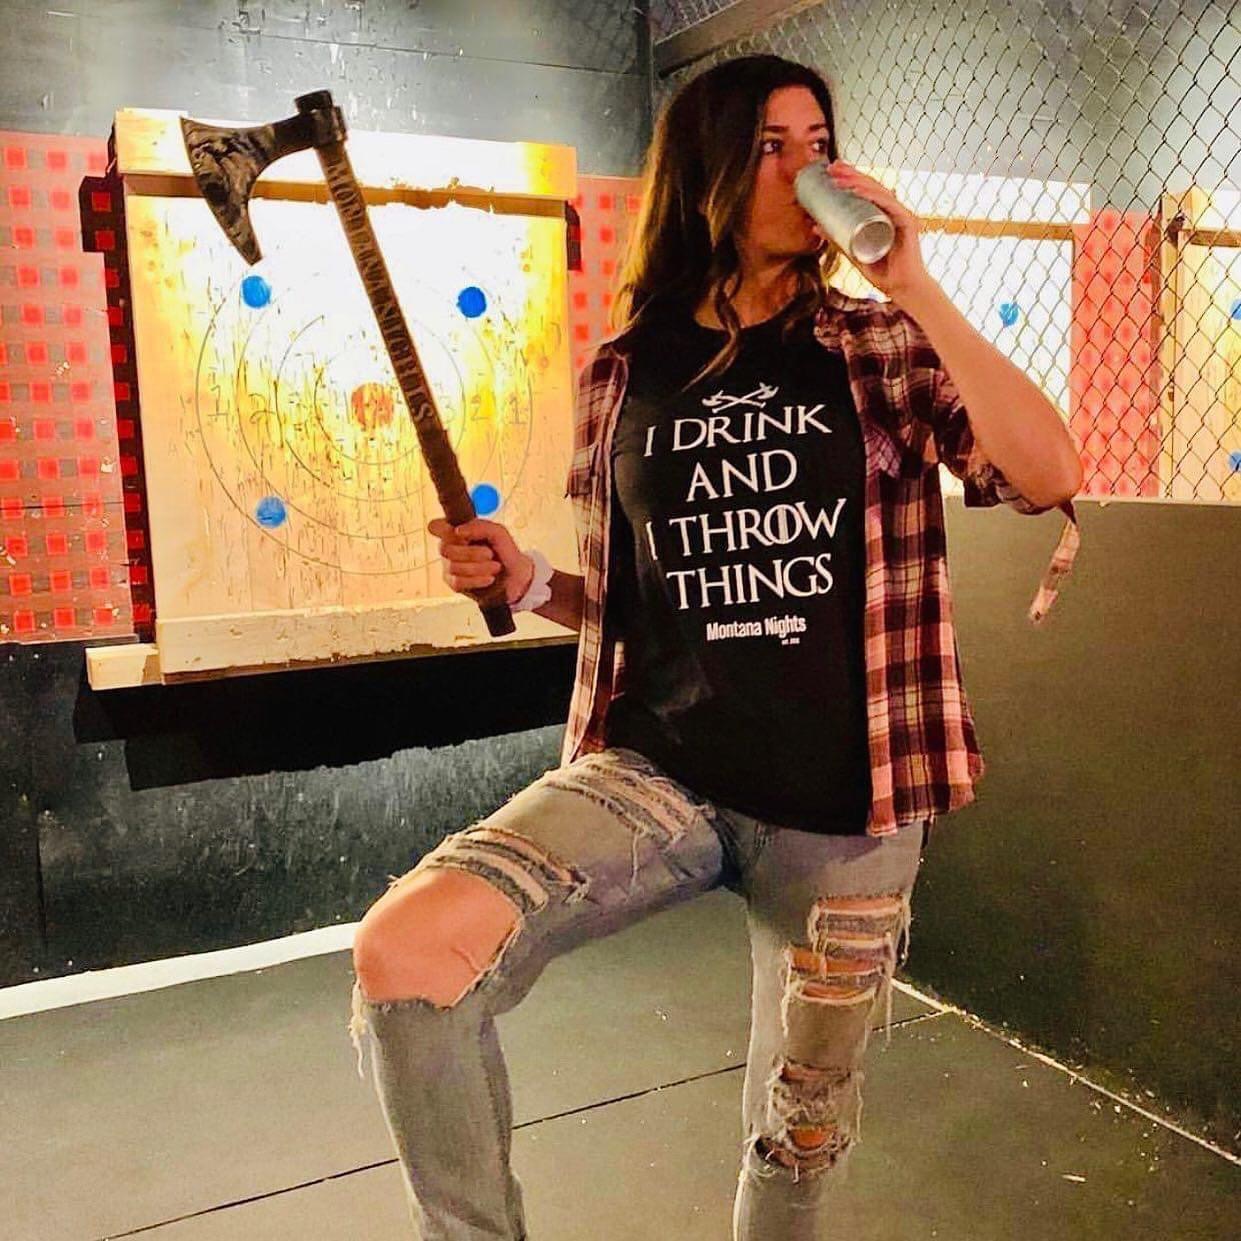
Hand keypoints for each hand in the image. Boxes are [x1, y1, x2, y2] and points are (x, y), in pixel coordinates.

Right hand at [427, 517, 533, 604]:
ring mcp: (449, 566)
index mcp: (456, 532)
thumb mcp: (498, 532)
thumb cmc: (504, 551)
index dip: (444, 530)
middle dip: (471, 552)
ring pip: (453, 566)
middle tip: (490, 554)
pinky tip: (489, 578)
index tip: (463, 535)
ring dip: (479, 567)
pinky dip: (477, 580)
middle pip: (445, 548)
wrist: (515, 576)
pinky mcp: (454, 583)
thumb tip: (458, 531)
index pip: (435, 526)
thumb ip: (479, 526)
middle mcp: (449, 548)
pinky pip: (458, 581)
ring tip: (495, 567)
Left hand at [826, 160, 935, 305]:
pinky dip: (873, 196)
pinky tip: (858, 190)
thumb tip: (816, 227)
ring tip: (839, 177)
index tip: (832, 171)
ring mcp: (902, 215)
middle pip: (872, 187)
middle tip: (832, 167)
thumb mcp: (853, 253)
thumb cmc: (882, 273)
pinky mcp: (908, 223)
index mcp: (884, 214)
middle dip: (851, 174)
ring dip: (858, 181)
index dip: (851, 178)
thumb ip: (838, 241)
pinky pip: (889, 205)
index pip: (867, 191)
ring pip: (879, 192)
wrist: (903, 289)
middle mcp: (894, 211)